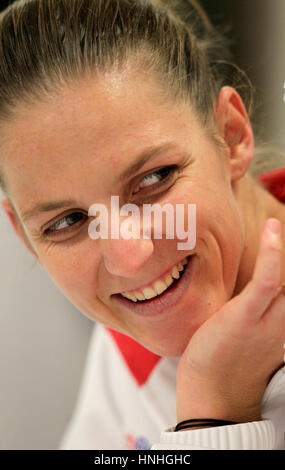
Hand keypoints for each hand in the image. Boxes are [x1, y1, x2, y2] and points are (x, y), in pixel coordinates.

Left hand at [177, 218, 284, 423]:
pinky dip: (272, 253)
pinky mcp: (245, 316)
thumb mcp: (249, 332)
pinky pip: (266, 280)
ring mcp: (267, 319)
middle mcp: (283, 322)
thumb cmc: (224, 362)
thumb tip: (259, 289)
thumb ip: (258, 309)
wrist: (209, 396)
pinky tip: (274, 228)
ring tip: (283, 222)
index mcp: (284, 325)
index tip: (284, 238)